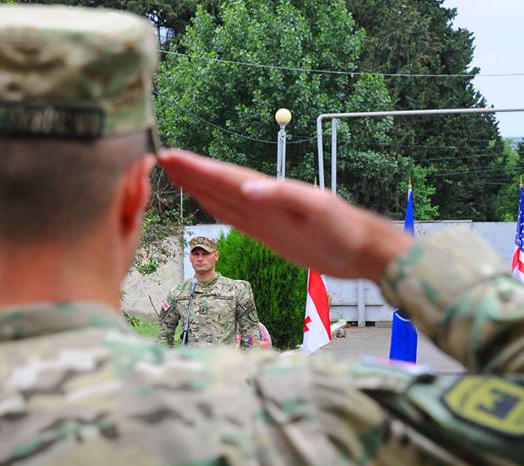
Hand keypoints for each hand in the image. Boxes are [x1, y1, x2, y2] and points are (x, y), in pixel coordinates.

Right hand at [157, 150, 412, 282]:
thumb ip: (282, 196)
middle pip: (218, 183)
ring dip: (198, 185)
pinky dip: (216, 207)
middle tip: (160, 157)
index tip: (169, 156)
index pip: (224, 177)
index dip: (196, 168)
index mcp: (269, 192)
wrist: (363, 251)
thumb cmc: (346, 228)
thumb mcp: (317, 210)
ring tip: (174, 173)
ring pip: (222, 198)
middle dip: (190, 171)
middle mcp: (262, 200)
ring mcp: (264, 216)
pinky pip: (235, 218)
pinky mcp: (269, 233)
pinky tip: (206, 201)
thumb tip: (246, 189)